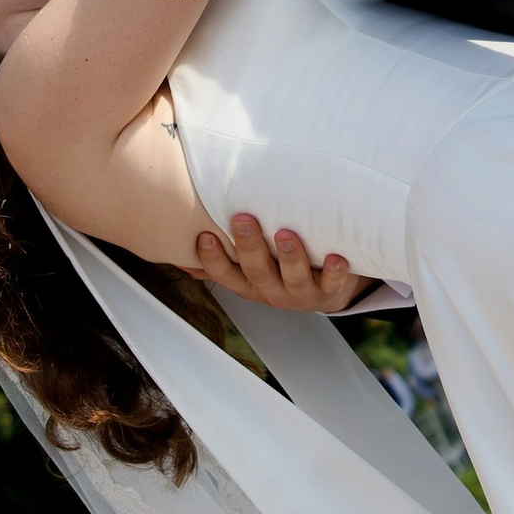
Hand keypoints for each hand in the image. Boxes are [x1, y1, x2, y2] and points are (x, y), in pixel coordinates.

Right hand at [189, 213, 375, 315]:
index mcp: (249, 284)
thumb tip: (177, 249)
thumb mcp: (250, 267)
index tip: (204, 236)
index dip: (213, 260)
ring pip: (292, 278)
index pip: (226, 274)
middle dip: (249, 247)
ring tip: (285, 234)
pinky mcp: (330, 291)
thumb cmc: (283, 268)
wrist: (329, 291)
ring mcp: (301, 293)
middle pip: (257, 272)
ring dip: (289, 257)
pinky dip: (335, 271)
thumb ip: (222, 258)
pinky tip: (336, 257)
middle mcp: (272, 291)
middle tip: (243, 219)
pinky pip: (333, 283)